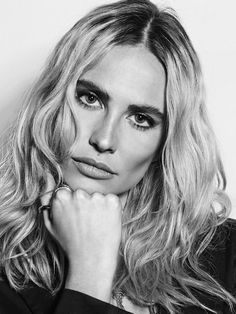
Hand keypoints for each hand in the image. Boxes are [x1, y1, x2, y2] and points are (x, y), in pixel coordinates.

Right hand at [40, 173, 122, 301]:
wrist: (91, 260)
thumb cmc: (71, 244)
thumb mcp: (51, 225)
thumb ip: (47, 204)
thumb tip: (47, 184)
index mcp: (61, 197)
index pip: (69, 191)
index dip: (74, 205)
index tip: (77, 216)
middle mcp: (78, 194)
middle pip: (84, 193)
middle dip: (86, 203)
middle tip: (88, 223)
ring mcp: (96, 197)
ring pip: (98, 196)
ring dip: (99, 206)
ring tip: (97, 225)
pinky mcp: (112, 201)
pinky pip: (112, 199)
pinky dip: (112, 209)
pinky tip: (107, 223)